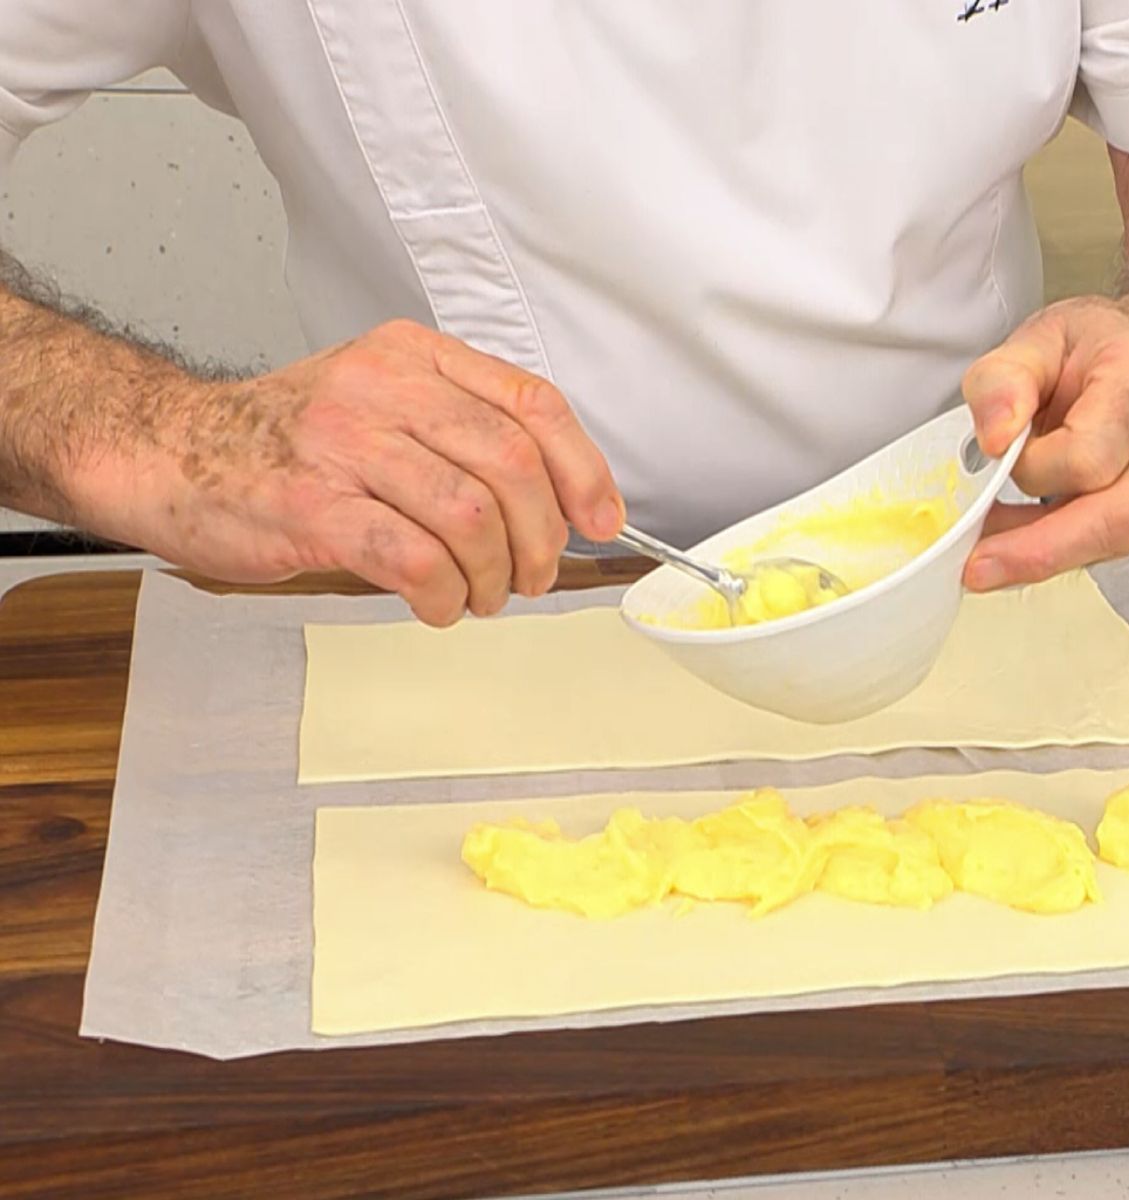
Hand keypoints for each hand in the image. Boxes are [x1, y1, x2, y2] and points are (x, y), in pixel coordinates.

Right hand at [120, 320, 622, 625]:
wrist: (171, 453)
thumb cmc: (289, 441)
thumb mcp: (384, 402)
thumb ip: (465, 433)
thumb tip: (562, 500)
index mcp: (414, 356)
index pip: (533, 403)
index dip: (584, 470)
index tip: (601, 521)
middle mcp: (382, 387)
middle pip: (512, 464)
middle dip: (542, 537)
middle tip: (533, 575)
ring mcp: (342, 443)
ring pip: (469, 515)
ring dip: (492, 574)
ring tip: (480, 594)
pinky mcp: (309, 505)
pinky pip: (411, 556)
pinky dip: (442, 593)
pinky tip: (436, 603)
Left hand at [960, 297, 1128, 590]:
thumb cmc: (1096, 349)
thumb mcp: (1037, 339)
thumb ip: (1003, 380)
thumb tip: (994, 439)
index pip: (1090, 455)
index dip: (1034, 468)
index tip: (997, 456)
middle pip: (1118, 517)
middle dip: (1041, 551)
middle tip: (978, 568)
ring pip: (1118, 541)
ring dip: (1046, 554)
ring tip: (992, 549)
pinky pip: (1116, 547)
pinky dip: (1064, 551)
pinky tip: (1027, 539)